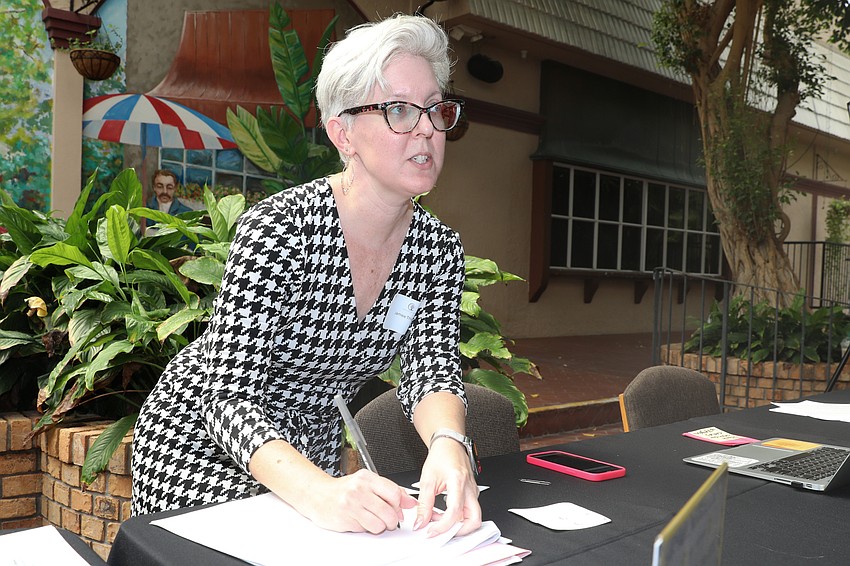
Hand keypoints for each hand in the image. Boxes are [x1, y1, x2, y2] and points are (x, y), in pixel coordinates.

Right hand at [300, 469, 416, 533]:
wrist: (318, 495)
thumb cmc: (344, 489)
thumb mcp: (368, 483)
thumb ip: (390, 490)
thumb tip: (410, 502)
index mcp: (367, 478)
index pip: (394, 492)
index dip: (399, 505)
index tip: (398, 509)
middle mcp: (358, 489)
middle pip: (388, 511)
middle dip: (392, 520)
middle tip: (388, 520)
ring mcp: (350, 504)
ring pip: (378, 524)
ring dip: (380, 527)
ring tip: (373, 520)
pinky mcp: (344, 519)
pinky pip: (365, 529)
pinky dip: (366, 528)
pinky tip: (360, 520)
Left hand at [414, 437, 481, 536]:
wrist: (449, 444)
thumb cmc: (441, 456)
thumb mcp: (427, 480)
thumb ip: (424, 504)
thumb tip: (420, 522)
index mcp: (458, 481)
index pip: (454, 512)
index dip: (442, 526)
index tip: (431, 531)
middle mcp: (470, 488)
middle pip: (474, 520)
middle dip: (459, 531)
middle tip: (442, 532)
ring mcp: (473, 491)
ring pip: (473, 517)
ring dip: (457, 524)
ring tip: (439, 519)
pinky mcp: (472, 494)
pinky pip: (469, 511)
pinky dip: (457, 517)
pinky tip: (443, 513)